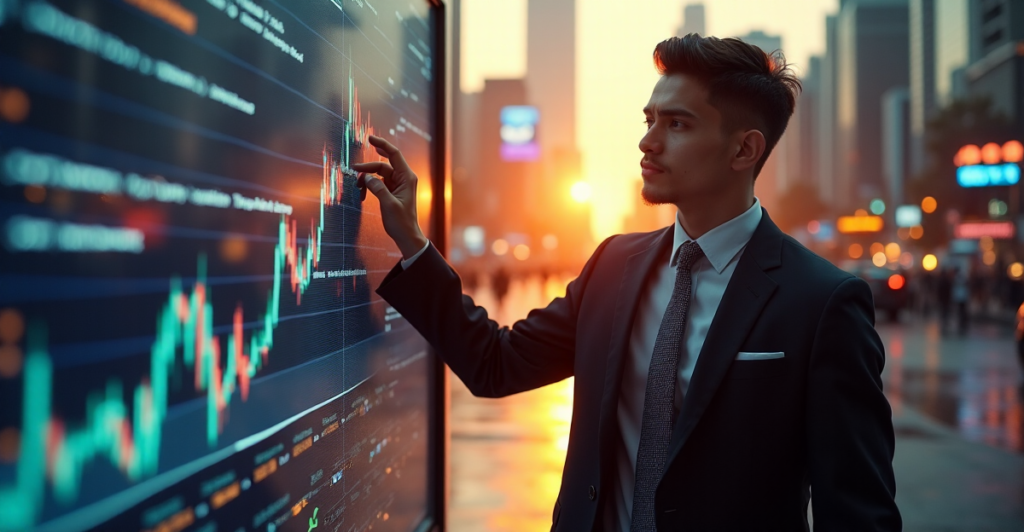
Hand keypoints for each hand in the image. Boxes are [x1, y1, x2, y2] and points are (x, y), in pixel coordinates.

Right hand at [353, 135, 428, 259]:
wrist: (406, 236)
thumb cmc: (401, 222)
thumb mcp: (388, 205)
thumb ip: (378, 189)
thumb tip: (367, 177)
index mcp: (407, 178)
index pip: (394, 155)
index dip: (382, 145)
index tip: (370, 138)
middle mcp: (403, 178)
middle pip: (383, 165)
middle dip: (368, 166)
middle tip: (354, 168)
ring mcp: (397, 184)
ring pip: (378, 174)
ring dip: (366, 179)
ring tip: (357, 188)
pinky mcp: (391, 191)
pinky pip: (377, 183)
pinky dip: (368, 186)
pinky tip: (361, 195)